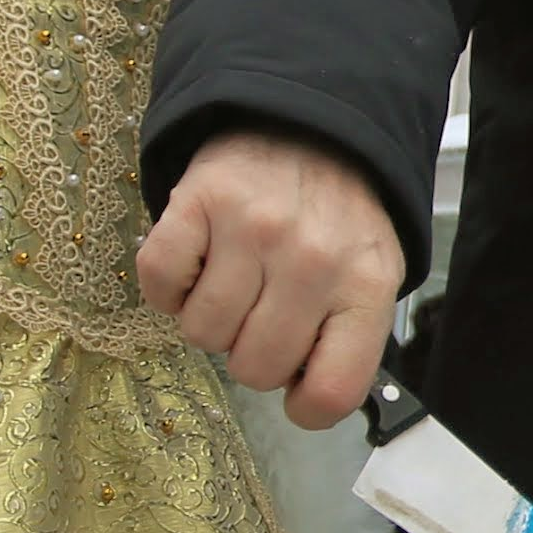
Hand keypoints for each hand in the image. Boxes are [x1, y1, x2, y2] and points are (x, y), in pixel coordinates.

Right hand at [136, 127, 404, 428]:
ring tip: (234, 281)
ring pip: (202, 333)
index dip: (305, 406)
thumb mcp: (372, 274)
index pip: (332, 392)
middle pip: (254, 369)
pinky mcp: (198, 201)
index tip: (297, 387)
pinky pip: (160, 282)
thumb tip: (305, 399)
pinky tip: (198, 264)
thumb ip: (350, 339)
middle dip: (251, 354)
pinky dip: (168, 287)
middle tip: (262, 313)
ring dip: (209, 320)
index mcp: (365, 285)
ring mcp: (253, 228)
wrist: (310, 125)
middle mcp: (312, 259)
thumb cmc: (338, 217)